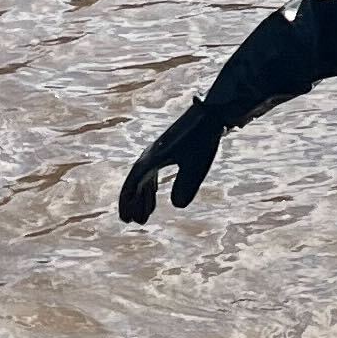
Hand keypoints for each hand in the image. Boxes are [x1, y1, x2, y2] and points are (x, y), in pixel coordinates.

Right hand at [118, 100, 223, 224]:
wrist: (209, 115)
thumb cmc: (201, 140)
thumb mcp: (195, 165)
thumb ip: (186, 185)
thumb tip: (177, 205)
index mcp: (153, 159)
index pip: (135, 183)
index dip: (129, 202)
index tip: (127, 219)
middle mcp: (151, 155)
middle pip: (136, 183)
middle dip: (133, 203)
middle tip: (132, 221)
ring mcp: (158, 153)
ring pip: (144, 179)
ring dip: (142, 197)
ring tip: (144, 216)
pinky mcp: (167, 151)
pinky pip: (152, 173)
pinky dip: (150, 187)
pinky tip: (153, 197)